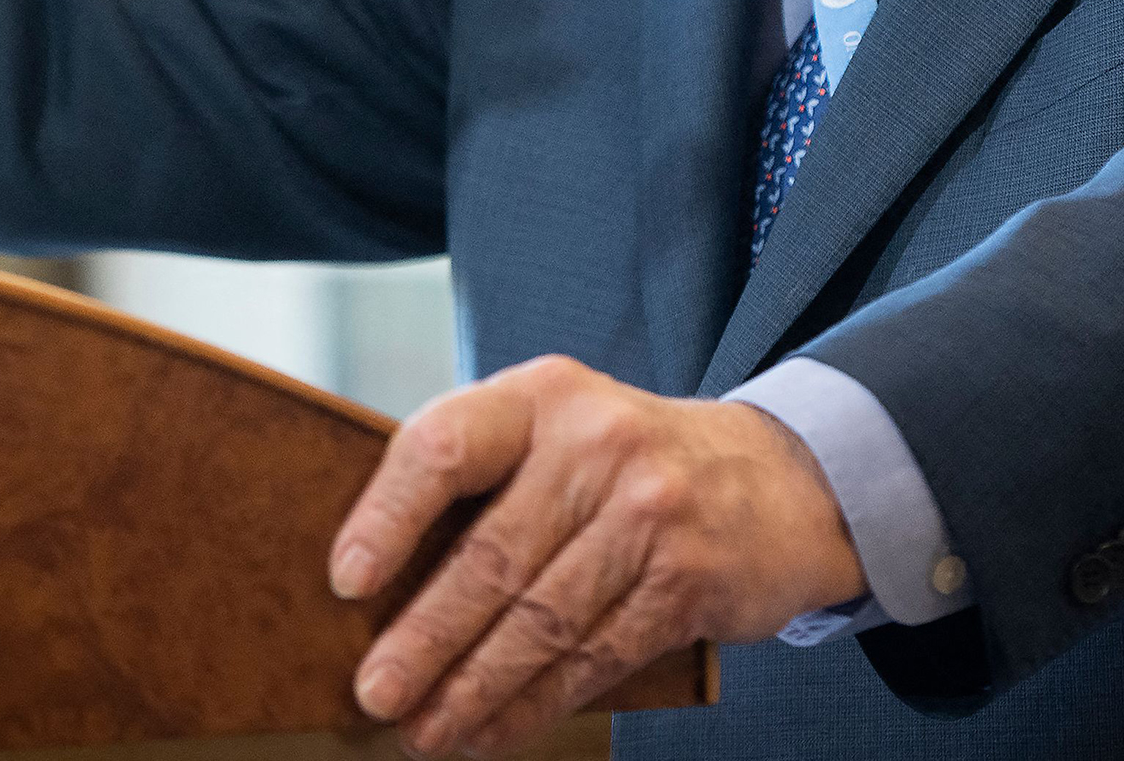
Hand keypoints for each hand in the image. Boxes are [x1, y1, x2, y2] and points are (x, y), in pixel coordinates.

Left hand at [330, 355, 867, 757]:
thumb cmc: (628, 464)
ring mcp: (650, 511)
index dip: (387, 514)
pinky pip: (594, 656)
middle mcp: (597, 443)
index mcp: (544, 396)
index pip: (446, 444)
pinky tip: (493, 732)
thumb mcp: (559, 433)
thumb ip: (484, 480)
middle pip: (492, 555)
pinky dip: (535, 705)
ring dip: (473, 688)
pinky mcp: (686, 579)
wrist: (775, 479)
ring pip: (541, 620)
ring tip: (424, 731)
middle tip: (374, 693)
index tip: (347, 580)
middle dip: (425, 637)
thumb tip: (374, 587)